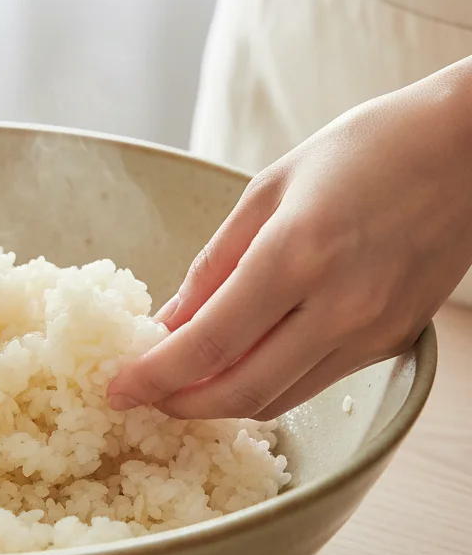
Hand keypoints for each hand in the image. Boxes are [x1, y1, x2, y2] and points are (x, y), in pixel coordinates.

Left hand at [108, 58, 471, 419]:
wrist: (471, 148)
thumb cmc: (366, 150)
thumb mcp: (269, 190)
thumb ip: (214, 265)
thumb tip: (170, 323)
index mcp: (297, 254)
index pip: (207, 346)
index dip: (153, 377)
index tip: (118, 389)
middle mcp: (339, 306)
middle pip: (241, 393)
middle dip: (181, 405)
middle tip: (146, 395)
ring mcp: (373, 332)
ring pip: (279, 399)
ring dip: (222, 402)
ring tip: (185, 383)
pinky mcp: (394, 343)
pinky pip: (315, 383)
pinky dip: (268, 383)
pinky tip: (243, 362)